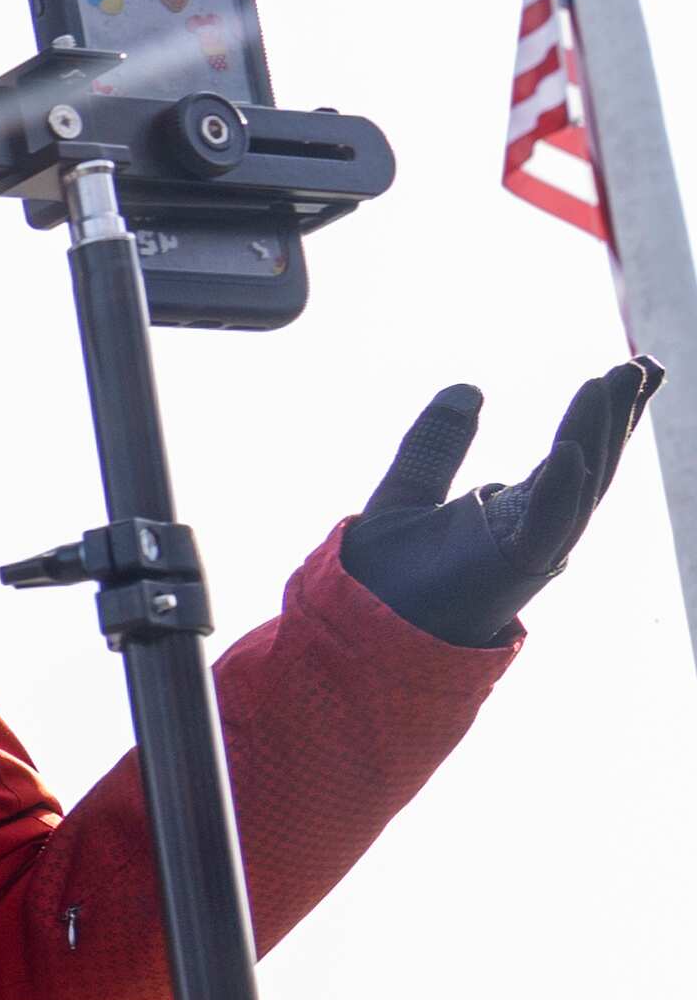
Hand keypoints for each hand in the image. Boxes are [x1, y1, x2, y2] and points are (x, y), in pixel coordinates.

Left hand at [339, 361, 665, 646]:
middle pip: (590, 463)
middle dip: (619, 414)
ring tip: (612, 382)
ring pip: (577, 485)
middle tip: (644, 363)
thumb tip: (468, 388)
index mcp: (515, 512)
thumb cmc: (385, 580)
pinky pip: (542, 528)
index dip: (602, 411)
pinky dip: (557, 491)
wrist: (355, 635)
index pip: (574, 451)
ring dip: (596, 433)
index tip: (632, 367)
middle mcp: (532, 530)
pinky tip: (567, 450)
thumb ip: (436, 445)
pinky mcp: (507, 572)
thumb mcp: (407, 492)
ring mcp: (525, 551)